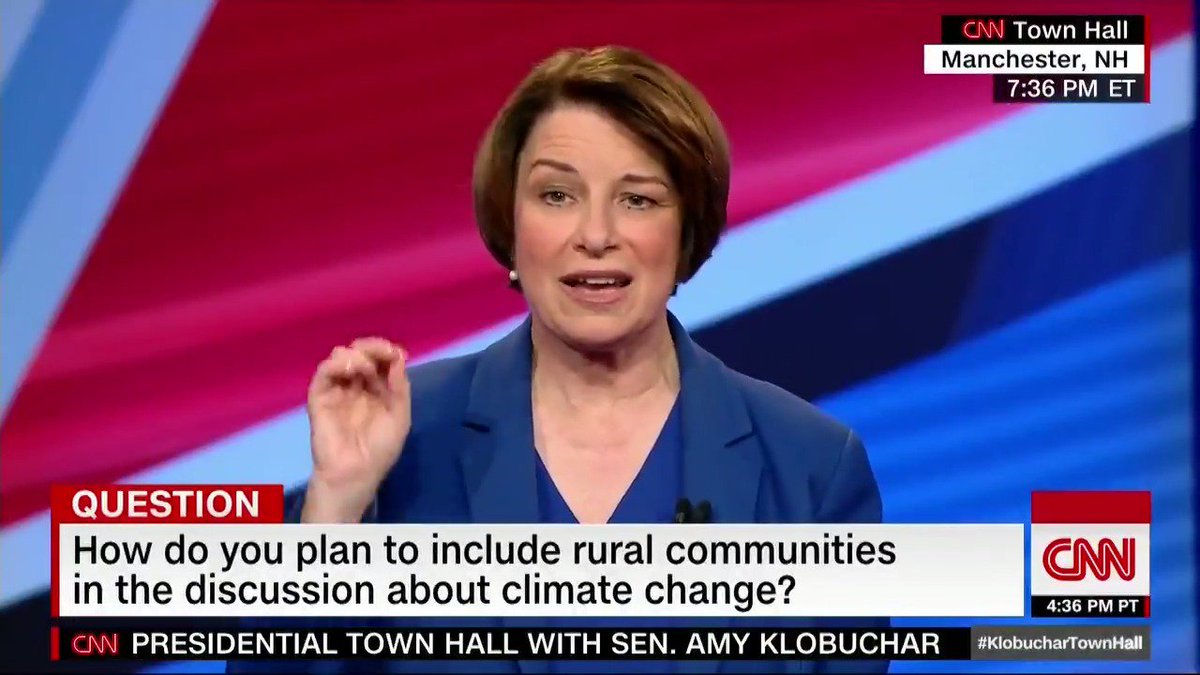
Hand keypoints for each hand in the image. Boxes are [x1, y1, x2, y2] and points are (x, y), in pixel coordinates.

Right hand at [302, 337, 410, 522]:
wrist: (355, 473)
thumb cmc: (380, 449)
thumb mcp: (400, 417)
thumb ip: (399, 387)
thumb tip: (399, 357)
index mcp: (377, 391)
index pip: (380, 362)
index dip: (387, 352)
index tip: (396, 352)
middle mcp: (356, 386)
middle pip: (361, 355)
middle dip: (373, 348)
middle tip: (383, 350)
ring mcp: (337, 390)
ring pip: (341, 358)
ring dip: (357, 355)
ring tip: (365, 366)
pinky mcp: (319, 397)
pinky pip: (324, 372)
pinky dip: (337, 364)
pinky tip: (351, 367)